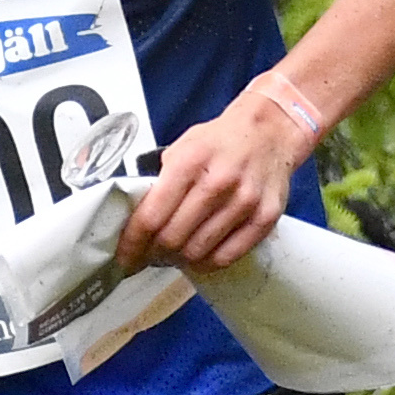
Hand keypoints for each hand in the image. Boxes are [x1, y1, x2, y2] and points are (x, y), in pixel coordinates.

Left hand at [121, 101, 302, 274]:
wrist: (270, 131)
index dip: (132, 243)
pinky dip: (207, 262)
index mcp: (189, 163)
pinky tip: (199, 256)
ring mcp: (244, 202)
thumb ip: (161, 182)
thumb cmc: (220, 141)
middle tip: (148, 255)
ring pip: (198, 252)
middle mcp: (218, 183)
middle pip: (173, 238)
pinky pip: (228, 256)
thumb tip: (137, 219)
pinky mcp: (265, 218)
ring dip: (179, 259)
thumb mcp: (182, 148)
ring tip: (173, 255)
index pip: (151, 216)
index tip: (124, 256)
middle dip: (153, 253)